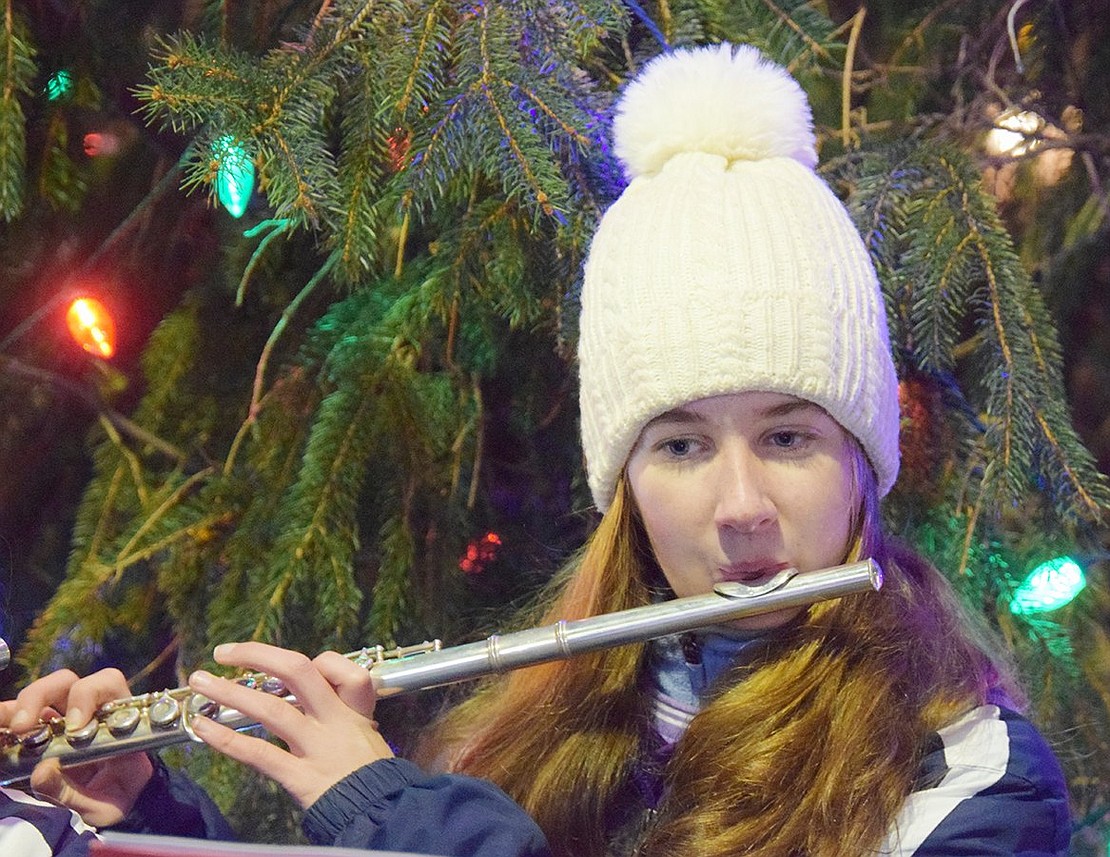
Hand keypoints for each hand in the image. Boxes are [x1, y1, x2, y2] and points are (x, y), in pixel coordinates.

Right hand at [0, 668, 153, 825]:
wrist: (104, 811)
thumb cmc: (113, 802)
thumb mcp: (103, 808)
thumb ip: (74, 794)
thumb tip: (42, 771)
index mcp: (117, 723)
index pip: (109, 685)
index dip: (88, 696)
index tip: (73, 726)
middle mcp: (89, 713)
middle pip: (67, 682)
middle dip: (42, 695)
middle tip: (24, 727)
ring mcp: (62, 721)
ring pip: (39, 695)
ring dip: (17, 708)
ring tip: (6, 730)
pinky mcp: (39, 733)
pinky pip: (16, 718)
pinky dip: (4, 723)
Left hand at [186, 642, 393, 808]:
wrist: (380, 813)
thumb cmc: (371, 773)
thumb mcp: (367, 731)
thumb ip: (339, 709)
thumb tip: (303, 688)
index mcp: (354, 708)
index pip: (341, 668)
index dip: (320, 661)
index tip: (292, 668)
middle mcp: (335, 721)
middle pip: (297, 672)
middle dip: (257, 655)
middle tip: (225, 652)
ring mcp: (316, 747)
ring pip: (271, 709)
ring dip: (230, 692)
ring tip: (200, 682)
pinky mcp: (300, 777)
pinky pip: (259, 753)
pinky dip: (225, 739)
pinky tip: (203, 727)